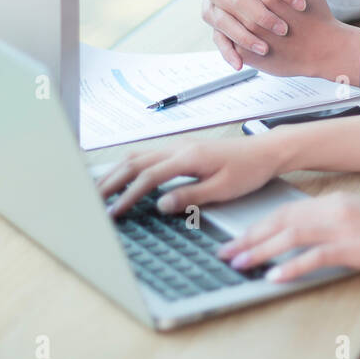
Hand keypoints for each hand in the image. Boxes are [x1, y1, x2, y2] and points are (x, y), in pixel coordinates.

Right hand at [95, 132, 280, 217]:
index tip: (114, 212)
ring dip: (118, 172)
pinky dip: (130, 167)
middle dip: (112, 181)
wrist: (266, 151)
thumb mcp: (223, 190)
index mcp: (189, 157)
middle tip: (93, 201)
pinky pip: (148, 155)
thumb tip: (160, 205)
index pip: (149, 176)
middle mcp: (180, 147)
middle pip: (135, 162)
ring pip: (139, 156)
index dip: (129, 195)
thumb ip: (190, 196)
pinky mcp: (182, 149)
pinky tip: (123, 177)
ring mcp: (179, 146)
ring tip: (101, 190)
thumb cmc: (248, 171)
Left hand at [216, 191, 359, 283]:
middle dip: (249, 236)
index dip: (259, 224)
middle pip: (281, 219)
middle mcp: (335, 209)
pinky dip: (291, 266)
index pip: (286, 209)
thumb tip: (304, 241)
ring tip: (239, 263)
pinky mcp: (355, 247)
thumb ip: (333, 225)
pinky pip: (315, 257)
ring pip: (290, 235)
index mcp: (335, 201)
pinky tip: (274, 276)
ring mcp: (344, 227)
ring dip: (260, 250)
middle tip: (225, 252)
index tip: (238, 237)